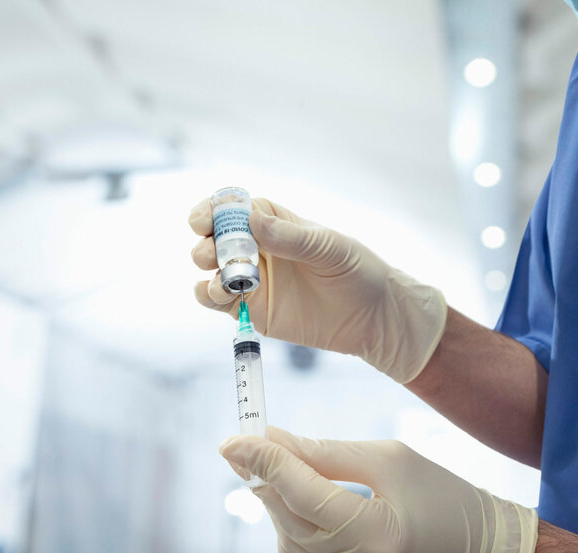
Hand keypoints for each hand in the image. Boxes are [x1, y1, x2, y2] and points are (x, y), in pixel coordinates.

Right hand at [189, 198, 446, 382]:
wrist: (374, 318)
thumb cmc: (357, 271)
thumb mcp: (328, 248)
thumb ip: (290, 237)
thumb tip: (250, 219)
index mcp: (276, 223)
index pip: (235, 208)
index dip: (214, 210)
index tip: (203, 218)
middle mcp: (259, 249)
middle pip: (216, 238)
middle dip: (206, 242)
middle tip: (212, 253)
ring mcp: (253, 280)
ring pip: (213, 269)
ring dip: (206, 269)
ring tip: (222, 280)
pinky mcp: (254, 310)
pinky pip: (219, 300)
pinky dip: (207, 295)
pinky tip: (217, 294)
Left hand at [219, 426, 537, 552]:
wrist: (477, 548)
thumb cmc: (440, 496)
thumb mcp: (389, 459)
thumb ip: (326, 452)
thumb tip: (272, 439)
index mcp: (374, 534)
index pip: (302, 493)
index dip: (263, 462)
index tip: (232, 439)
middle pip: (285, 514)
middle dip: (261, 474)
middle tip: (243, 443)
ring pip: (284, 534)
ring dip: (275, 496)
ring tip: (284, 467)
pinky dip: (287, 523)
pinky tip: (297, 501)